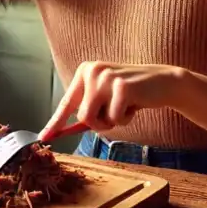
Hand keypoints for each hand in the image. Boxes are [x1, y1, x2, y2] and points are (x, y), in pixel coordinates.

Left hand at [39, 62, 184, 141]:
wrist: (162, 81)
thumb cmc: (131, 93)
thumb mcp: (105, 96)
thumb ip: (87, 107)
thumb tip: (64, 130)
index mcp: (85, 71)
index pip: (67, 102)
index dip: (56, 122)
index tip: (44, 137)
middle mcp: (92, 70)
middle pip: (82, 116)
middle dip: (99, 123)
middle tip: (115, 112)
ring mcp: (106, 77)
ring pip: (95, 119)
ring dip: (111, 121)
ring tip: (124, 107)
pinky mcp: (122, 87)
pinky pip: (115, 119)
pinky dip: (126, 119)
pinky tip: (135, 104)